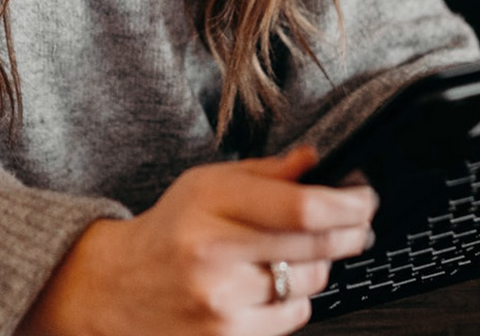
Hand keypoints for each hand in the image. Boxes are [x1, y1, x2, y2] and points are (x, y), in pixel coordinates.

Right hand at [17, 147, 375, 335]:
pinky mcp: (227, 335)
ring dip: (319, 266)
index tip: (365, 198)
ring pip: (310, 281)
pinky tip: (270, 285)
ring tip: (294, 254)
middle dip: (351, 232)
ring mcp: (221, 300)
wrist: (115, 288)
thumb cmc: (169, 231)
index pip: (302, 207)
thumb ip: (266, 173)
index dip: (349, 203)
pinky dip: (294, 298)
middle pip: (316, 245)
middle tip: (358, 224)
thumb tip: (318, 160)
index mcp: (209, 203)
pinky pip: (293, 315)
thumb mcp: (206, 185)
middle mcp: (214, 253)